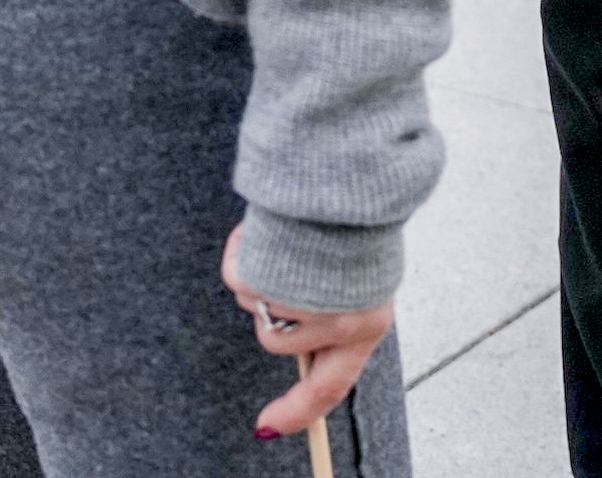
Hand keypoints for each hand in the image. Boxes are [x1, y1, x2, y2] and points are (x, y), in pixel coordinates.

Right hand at [222, 224, 393, 441]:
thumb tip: (305, 348)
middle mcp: (332, 325)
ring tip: (289, 236)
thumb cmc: (356, 216)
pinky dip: (243, 249)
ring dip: (261, 272)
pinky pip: (236, 275)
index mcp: (366, 324)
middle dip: (273, 307)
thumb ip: (340, 306)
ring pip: (255, 305)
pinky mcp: (263, 284)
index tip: (266, 428)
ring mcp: (296, 308)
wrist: (346, 174)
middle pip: (277, 342)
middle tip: (289, 264)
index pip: (330, 387)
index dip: (298, 412)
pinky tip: (267, 226)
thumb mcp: (362, 270)